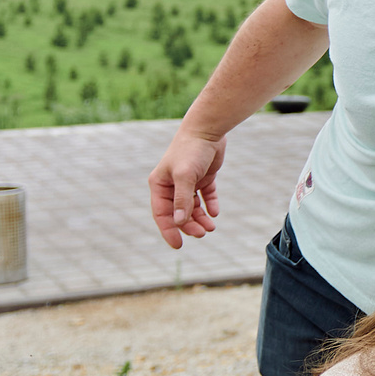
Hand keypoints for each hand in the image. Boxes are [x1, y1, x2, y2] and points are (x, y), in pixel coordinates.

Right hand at [148, 128, 226, 248]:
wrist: (208, 130)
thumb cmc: (191, 151)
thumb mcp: (185, 176)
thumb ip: (182, 200)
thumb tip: (179, 222)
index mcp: (159, 185)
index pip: (161, 214)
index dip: (169, 231)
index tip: (178, 246)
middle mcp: (171, 185)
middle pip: (179, 213)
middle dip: (189, 225)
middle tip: (203, 234)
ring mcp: (188, 182)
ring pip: (193, 207)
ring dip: (200, 218)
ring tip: (211, 228)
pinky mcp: (203, 177)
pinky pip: (205, 196)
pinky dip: (210, 205)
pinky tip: (214, 213)